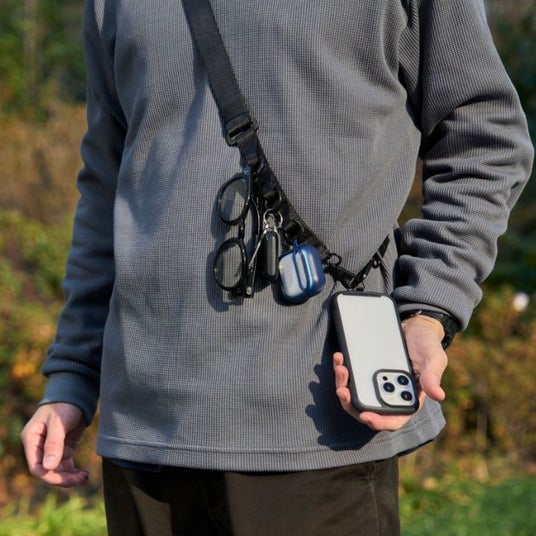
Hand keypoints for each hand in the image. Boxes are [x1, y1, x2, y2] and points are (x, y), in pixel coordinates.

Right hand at [20, 402, 88, 486]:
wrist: (76, 394)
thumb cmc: (64, 405)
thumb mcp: (58, 423)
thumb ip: (53, 444)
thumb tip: (49, 468)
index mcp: (31, 440)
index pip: (36, 466)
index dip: (50, 476)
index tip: (67, 478)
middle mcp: (38, 447)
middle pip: (47, 471)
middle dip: (63, 478)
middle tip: (81, 479)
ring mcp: (51, 449)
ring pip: (57, 470)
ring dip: (69, 476)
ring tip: (85, 476)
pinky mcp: (63, 448)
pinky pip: (65, 465)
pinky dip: (73, 471)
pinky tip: (84, 473)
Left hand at [333, 314, 447, 430]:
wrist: (413, 326)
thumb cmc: (426, 345)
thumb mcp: (433, 358)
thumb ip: (432, 376)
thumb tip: (438, 395)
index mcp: (408, 399)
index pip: (392, 419)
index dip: (379, 422)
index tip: (365, 416)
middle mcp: (389, 395)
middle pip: (366, 408)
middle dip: (351, 403)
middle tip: (342, 390)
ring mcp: (375, 383)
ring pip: (354, 393)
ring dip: (343, 385)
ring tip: (340, 368)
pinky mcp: (365, 371)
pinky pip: (350, 376)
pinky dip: (343, 369)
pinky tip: (339, 358)